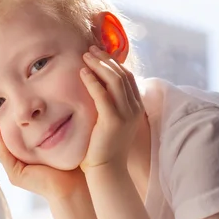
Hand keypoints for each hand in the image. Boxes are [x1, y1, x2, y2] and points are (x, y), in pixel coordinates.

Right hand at [0, 114, 86, 202]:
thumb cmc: (64, 167)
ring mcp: (13, 172)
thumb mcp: (49, 147)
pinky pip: (4, 155)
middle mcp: (14, 166)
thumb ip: (41, 137)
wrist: (69, 186)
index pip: (5, 142)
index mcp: (21, 160)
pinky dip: (0, 142)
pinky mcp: (15, 175)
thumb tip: (43, 116)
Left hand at [79, 45, 143, 171]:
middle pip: (122, 75)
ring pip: (115, 80)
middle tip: (89, 49)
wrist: (106, 170)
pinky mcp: (113, 121)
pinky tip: (82, 72)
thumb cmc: (103, 147)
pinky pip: (103, 95)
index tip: (99, 53)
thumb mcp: (111, 121)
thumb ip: (109, 104)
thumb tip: (98, 86)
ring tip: (85, 55)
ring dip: (99, 65)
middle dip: (105, 59)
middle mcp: (134, 109)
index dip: (113, 62)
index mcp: (136, 108)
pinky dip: (92, 81)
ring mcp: (126, 115)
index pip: (128, 77)